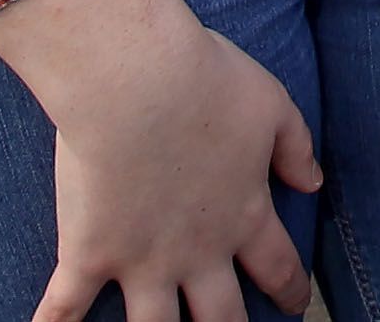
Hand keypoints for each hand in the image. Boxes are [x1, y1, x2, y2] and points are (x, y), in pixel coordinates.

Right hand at [0, 0, 321, 321]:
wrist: (137, 81)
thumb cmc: (207, 81)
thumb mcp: (273, 105)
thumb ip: (295, 149)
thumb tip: (314, 183)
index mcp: (244, 215)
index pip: (278, 267)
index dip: (290, 291)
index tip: (294, 306)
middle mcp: (198, 252)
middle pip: (221, 316)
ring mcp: (142, 261)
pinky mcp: (89, 256)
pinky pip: (66, 308)